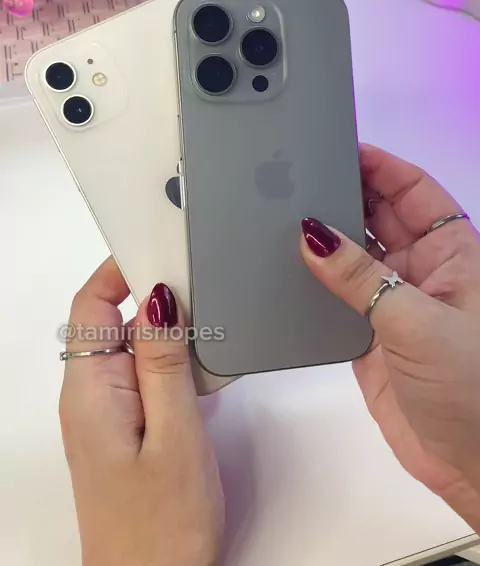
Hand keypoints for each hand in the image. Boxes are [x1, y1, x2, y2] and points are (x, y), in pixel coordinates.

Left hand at [60, 259, 223, 565]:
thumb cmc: (162, 524)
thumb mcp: (173, 435)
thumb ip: (164, 362)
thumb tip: (159, 296)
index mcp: (90, 390)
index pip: (91, 304)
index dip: (121, 267)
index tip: (162, 243)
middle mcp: (90, 396)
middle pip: (112, 321)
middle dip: (154, 294)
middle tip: (202, 277)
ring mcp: (108, 414)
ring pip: (133, 348)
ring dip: (169, 330)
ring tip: (212, 315)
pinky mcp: (127, 429)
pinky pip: (145, 376)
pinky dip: (173, 361)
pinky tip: (206, 362)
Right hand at [301, 144, 479, 531]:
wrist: (471, 465)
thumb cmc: (474, 390)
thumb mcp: (416, 320)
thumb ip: (360, 277)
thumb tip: (314, 235)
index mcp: (454, 251)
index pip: (413, 189)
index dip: (378, 164)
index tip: (336, 148)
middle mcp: (424, 270)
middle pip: (379, 215)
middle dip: (344, 196)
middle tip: (299, 181)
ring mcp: (396, 302)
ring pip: (354, 254)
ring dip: (326, 241)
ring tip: (286, 219)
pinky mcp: (371, 335)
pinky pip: (338, 296)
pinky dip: (315, 283)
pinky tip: (291, 270)